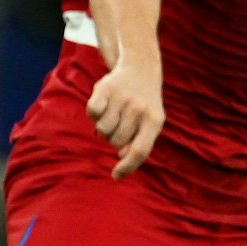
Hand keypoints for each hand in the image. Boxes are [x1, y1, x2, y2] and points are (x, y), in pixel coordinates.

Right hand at [86, 58, 163, 178]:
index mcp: (154, 121)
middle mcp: (139, 110)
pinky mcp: (105, 89)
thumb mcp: (151, 122)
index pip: (140, 151)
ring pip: (103, 129)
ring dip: (104, 126)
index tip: (116, 176)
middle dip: (114, 139)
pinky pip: (92, 112)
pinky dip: (94, 113)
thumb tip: (123, 156)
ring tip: (114, 113)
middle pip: (116, 141)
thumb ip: (140, 141)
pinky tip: (103, 105)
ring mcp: (122, 99)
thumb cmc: (145, 104)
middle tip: (120, 124)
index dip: (127, 167)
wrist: (141, 69)